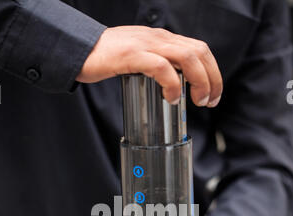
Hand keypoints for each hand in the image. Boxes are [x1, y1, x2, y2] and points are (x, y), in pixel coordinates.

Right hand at [77, 26, 222, 106]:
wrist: (79, 49)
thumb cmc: (108, 58)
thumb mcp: (140, 58)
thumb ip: (157, 65)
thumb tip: (174, 85)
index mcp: (162, 39)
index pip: (199, 49)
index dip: (212, 72)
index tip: (213, 94)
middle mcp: (158, 38)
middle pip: (199, 51)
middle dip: (212, 78)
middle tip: (210, 102)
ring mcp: (146, 44)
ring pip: (187, 56)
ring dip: (199, 81)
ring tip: (197, 101)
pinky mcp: (132, 55)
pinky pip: (161, 67)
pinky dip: (172, 84)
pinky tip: (172, 98)